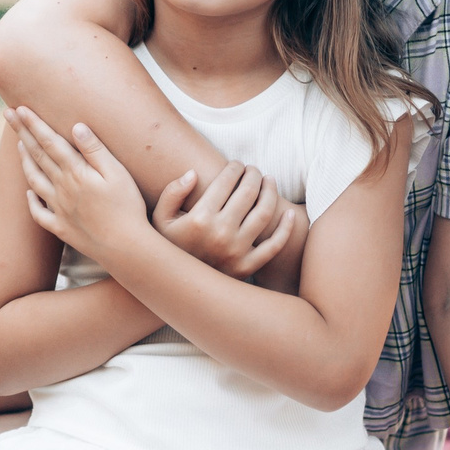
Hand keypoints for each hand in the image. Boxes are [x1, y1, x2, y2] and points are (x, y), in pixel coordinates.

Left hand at [8, 107, 154, 263]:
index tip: (19, 108)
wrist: (125, 248)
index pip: (50, 142)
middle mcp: (62, 189)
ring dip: (25, 160)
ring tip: (19, 145)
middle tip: (8, 114)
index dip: (34, 124)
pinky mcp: (61, 228)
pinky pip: (39, 213)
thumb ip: (95, 150)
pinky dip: (31, 201)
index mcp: (76, 173)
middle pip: (37, 156)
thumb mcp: (117, 173)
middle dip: (22, 133)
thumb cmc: (127, 207)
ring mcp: (59, 209)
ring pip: (34, 180)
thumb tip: (75, 126)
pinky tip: (27, 193)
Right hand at [152, 162, 301, 280]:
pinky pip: (274, 246)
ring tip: (269, 181)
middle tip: (253, 170)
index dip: (234, 167)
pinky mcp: (246, 267)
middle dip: (253, 175)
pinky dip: (285, 228)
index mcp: (200, 218)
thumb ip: (172, 192)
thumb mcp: (160, 218)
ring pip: (264, 213)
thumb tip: (193, 173)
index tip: (236, 164)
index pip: (226, 182)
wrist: (175, 285)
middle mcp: (220, 233)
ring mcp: (236, 251)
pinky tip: (289, 213)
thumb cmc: (168, 246)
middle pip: (248, 193)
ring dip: (270, 192)